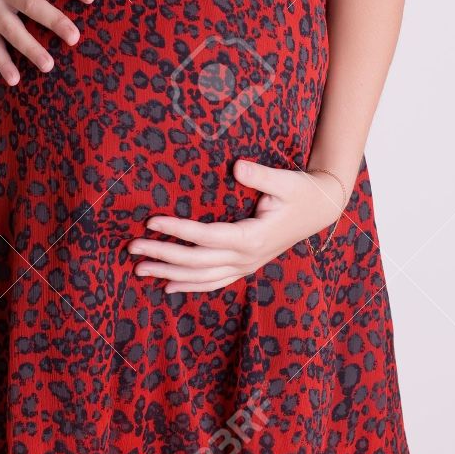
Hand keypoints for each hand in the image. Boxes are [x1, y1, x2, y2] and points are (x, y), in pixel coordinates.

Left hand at [126, 158, 346, 293]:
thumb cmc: (302, 191)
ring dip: (170, 274)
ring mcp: (247, 265)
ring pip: (202, 277)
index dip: (177, 230)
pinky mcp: (247, 265)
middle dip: (163, 256)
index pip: (206, 236)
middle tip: (132, 249)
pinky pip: (214, 282)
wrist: (322, 209)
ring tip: (140, 270)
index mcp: (253, 237)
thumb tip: (238, 166)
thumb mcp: (285, 179)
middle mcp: (247, 257)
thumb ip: (260, 175)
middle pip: (197, 261)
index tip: (151, 221)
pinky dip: (191, 286)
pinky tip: (169, 287)